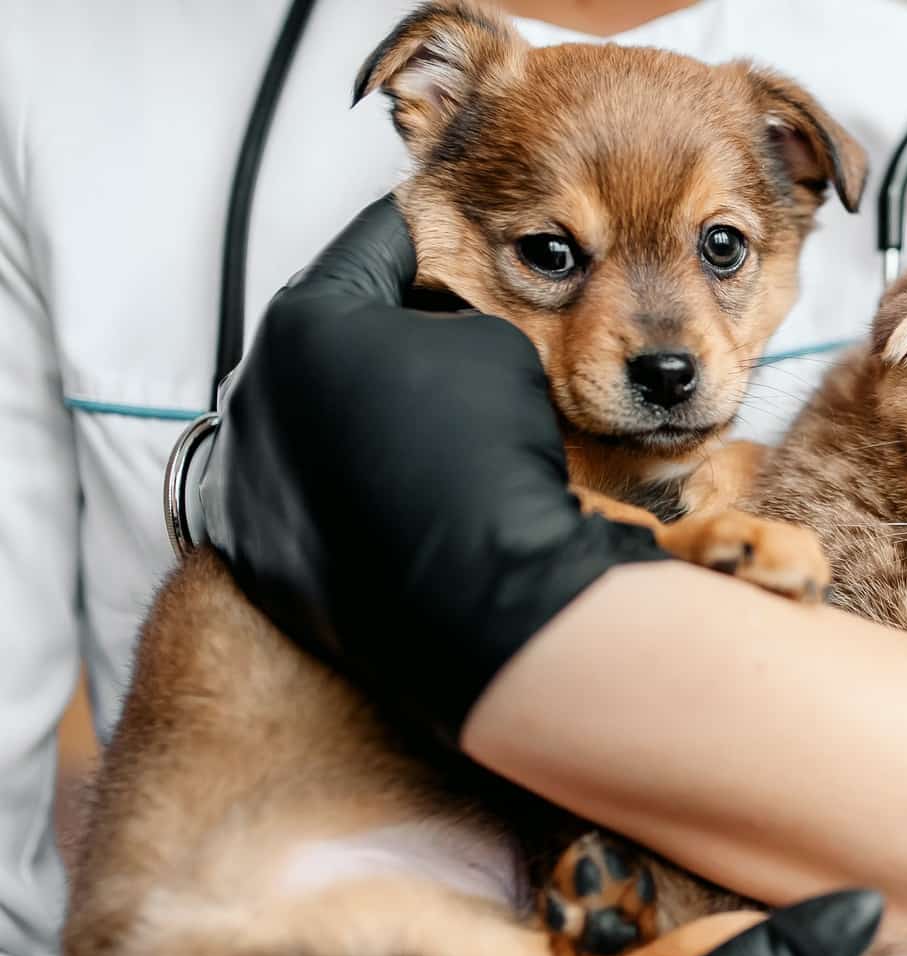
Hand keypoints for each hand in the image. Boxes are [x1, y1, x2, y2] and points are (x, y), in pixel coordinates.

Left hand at [197, 195, 669, 733]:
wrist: (480, 600)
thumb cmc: (488, 458)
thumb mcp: (494, 346)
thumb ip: (450, 320)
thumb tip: (427, 343)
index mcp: (301, 322)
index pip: (374, 246)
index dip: (431, 232)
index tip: (459, 232)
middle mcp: (251, 392)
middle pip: (327, 336)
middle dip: (385, 332)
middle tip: (449, 338)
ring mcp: (241, 477)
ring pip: (307, 418)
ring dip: (357, 412)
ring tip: (426, 429)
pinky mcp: (252, 552)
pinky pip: (299, 496)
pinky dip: (342, 487)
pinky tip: (399, 496)